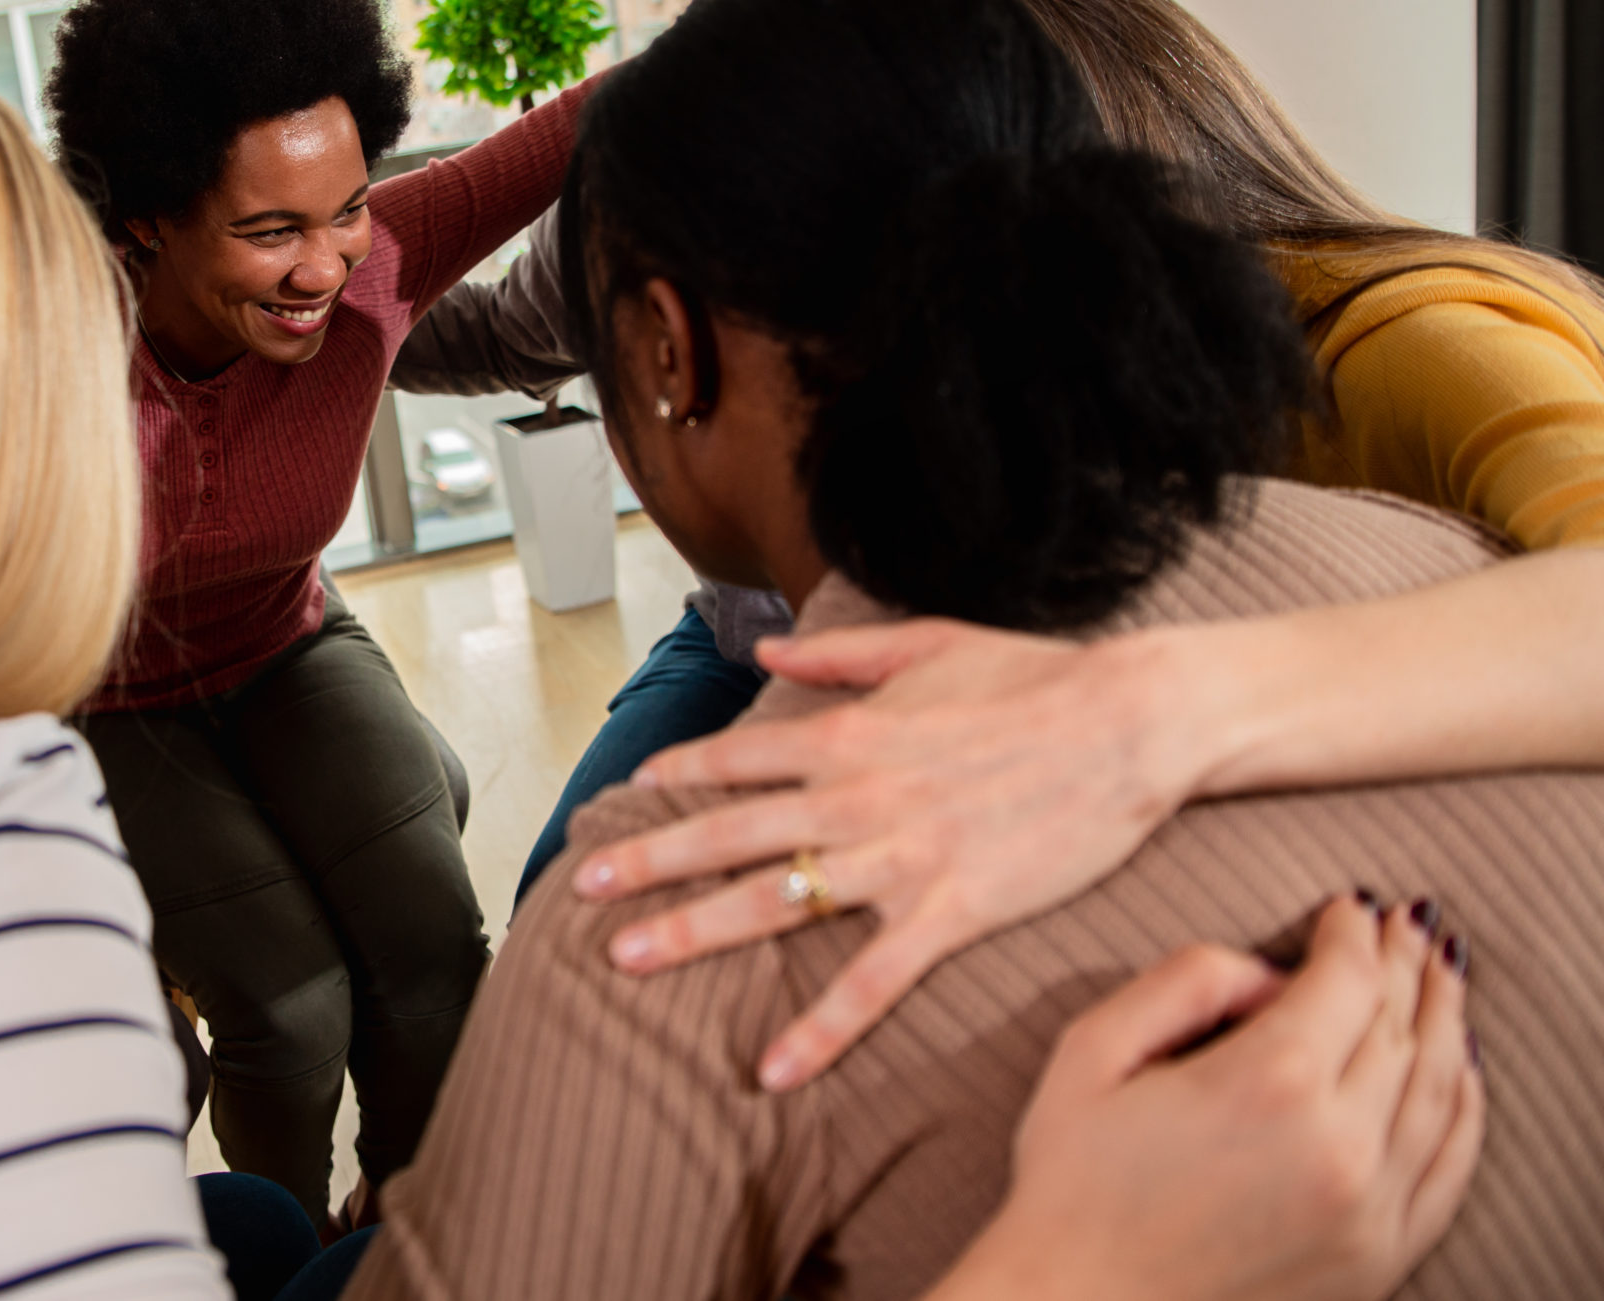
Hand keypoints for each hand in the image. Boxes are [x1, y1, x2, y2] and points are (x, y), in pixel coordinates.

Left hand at [574, 617, 1214, 1089]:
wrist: (1131, 722)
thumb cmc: (1035, 677)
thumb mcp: (925, 644)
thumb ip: (836, 656)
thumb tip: (766, 650)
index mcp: (844, 734)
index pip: (733, 760)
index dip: (673, 777)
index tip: (625, 794)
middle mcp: (854, 797)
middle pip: (726, 835)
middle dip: (647, 861)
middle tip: (581, 888)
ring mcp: (898, 859)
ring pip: (774, 904)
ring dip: (694, 933)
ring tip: (626, 960)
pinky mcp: (948, 911)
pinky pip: (869, 983)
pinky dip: (819, 1030)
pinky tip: (771, 1069)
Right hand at [932, 894, 1481, 1300]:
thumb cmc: (1072, 1178)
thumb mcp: (1093, 1048)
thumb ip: (1185, 981)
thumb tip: (1268, 972)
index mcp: (1265, 1083)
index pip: (1347, 981)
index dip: (1354, 932)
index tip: (1350, 906)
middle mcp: (1337, 1145)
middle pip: (1402, 1027)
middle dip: (1404, 962)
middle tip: (1403, 922)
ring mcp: (1369, 1209)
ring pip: (1440, 1090)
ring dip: (1446, 1019)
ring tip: (1439, 972)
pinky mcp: (1378, 1257)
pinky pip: (1450, 1167)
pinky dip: (1465, 1107)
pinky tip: (1460, 1068)